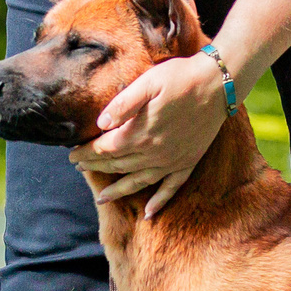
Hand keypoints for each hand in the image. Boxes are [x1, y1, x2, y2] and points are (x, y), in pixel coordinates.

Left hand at [69, 52, 227, 215]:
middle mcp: (154, 153)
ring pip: (139, 182)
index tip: (71, 154)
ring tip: (102, 198)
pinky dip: (159, 201)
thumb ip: (123, 104)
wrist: (218, 83)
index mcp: (140, 133)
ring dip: (118, 191)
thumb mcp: (148, 82)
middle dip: (96, 168)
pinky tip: (150, 213)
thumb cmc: (180, 77)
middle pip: (118, 166)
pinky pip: (171, 188)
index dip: (86, 153)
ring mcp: (172, 161)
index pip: (105, 149)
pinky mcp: (188, 162)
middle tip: (80, 168)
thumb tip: (100, 124)